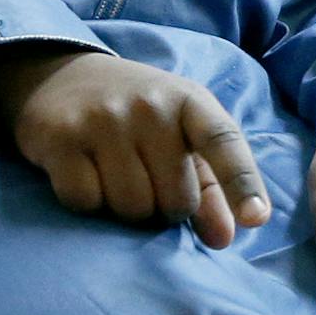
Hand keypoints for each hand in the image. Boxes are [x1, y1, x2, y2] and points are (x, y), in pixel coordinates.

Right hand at [0, 48, 268, 248]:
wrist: (60, 74)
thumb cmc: (137, 115)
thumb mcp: (180, 135)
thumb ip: (209, 187)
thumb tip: (223, 240)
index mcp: (190, 101)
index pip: (223, 142)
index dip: (242, 183)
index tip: (255, 218)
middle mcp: (150, 106)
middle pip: (175, 199)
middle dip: (167, 210)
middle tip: (151, 186)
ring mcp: (104, 120)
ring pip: (131, 208)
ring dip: (127, 211)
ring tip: (118, 180)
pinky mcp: (61, 139)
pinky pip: (86, 202)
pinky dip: (88, 203)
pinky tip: (85, 175)